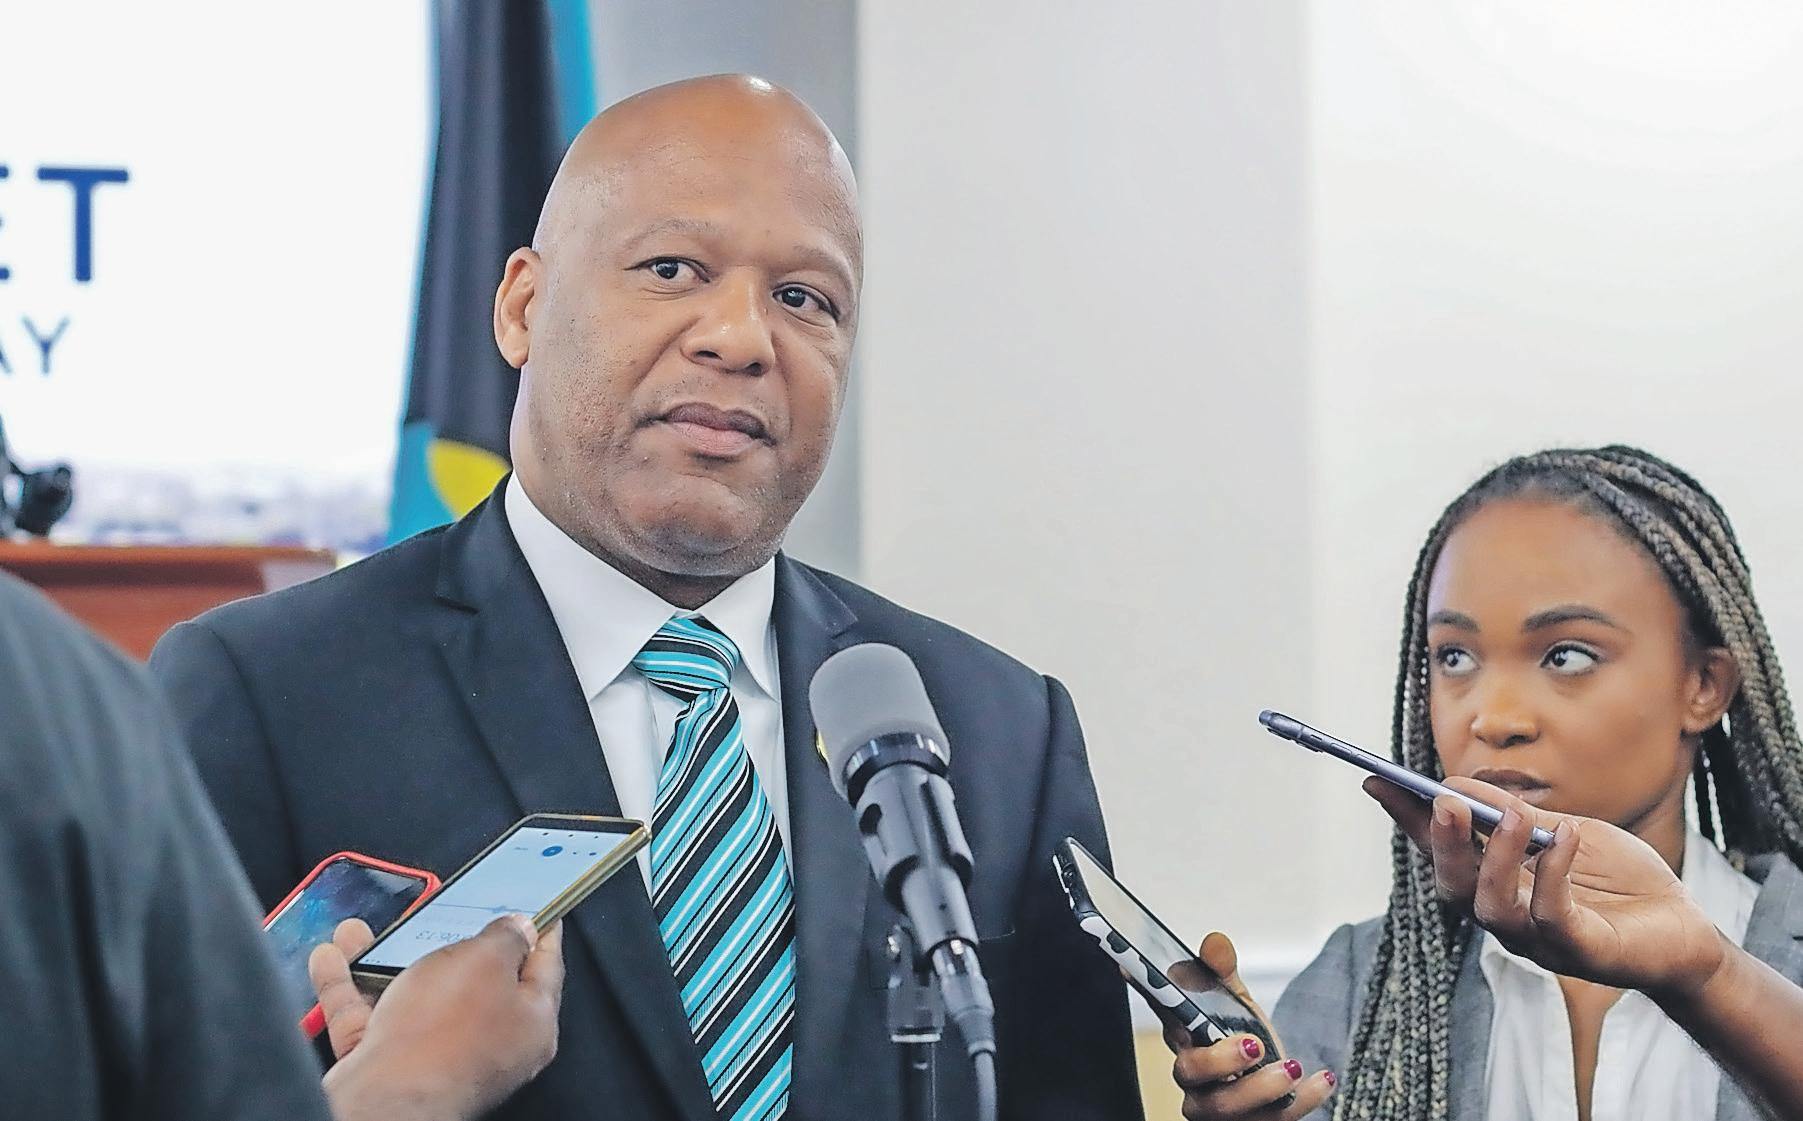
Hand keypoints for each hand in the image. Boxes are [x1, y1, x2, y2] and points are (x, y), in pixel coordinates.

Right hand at [313, 915, 564, 1120]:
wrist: (383, 1102)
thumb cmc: (442, 1034)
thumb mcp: (485, 961)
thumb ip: (505, 937)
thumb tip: (521, 926)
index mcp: (529, 1022)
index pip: (543, 965)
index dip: (539, 929)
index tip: (534, 907)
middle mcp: (488, 1043)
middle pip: (472, 980)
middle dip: (445, 940)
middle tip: (440, 909)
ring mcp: (437, 1056)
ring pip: (413, 995)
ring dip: (386, 960)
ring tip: (365, 930)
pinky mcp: (392, 1067)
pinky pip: (371, 1018)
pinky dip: (350, 988)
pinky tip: (332, 959)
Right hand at [1167, 931, 1335, 1119]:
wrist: (1271, 1079)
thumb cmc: (1241, 1038)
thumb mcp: (1234, 1003)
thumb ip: (1223, 973)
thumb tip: (1215, 943)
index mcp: (1183, 1039)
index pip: (1163, 1013)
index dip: (1151, 994)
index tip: (1132, 965)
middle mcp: (1194, 1080)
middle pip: (1192, 1075)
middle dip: (1220, 1061)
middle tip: (1252, 1044)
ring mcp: (1218, 1109)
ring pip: (1229, 1109)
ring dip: (1263, 1090)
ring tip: (1294, 1067)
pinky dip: (1302, 1102)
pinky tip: (1323, 1080)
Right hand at [1364, 775, 1726, 995]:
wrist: (1683, 928)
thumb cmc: (1621, 881)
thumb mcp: (1563, 832)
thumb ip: (1514, 817)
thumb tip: (1457, 785)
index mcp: (1495, 883)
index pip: (1440, 851)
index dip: (1407, 820)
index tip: (1377, 780)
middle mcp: (1506, 915)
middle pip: (1452, 887)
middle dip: (1442, 844)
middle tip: (1444, 800)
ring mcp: (1539, 939)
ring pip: (1490, 907)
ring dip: (1493, 859)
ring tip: (1510, 816)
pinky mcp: (1580, 951)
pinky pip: (1551, 916)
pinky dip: (1552, 873)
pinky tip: (1564, 838)